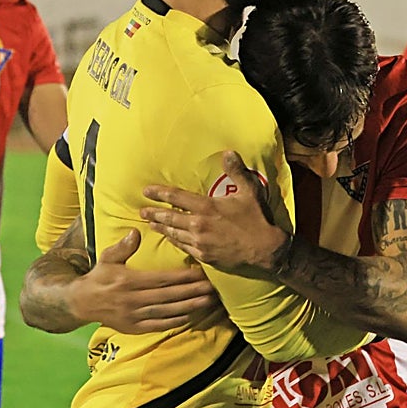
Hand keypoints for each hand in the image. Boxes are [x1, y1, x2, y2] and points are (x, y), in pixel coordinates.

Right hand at [70, 229, 218, 333]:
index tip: (200, 273)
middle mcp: (133, 300)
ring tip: (209, 302)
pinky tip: (191, 316)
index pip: (162, 279)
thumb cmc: (99, 277)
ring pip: (167, 312)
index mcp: (129, 281)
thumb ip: (122, 247)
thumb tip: (135, 232)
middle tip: (213, 288)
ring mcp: (134, 316)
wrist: (81, 303)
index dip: (183, 277)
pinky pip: (159, 325)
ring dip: (190, 307)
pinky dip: (176, 321)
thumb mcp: (107, 258)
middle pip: (169, 296)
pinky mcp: (134, 328)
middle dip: (193, 292)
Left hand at [141, 151, 284, 275]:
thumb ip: (236, 171)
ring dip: (161, 227)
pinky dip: (174, 241)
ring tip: (151, 223)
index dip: (159, 193)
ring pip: (174, 233)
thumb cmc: (256, 218)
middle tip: (142, 210)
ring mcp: (200, 242)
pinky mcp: (204, 255)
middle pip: (170, 218)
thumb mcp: (250, 191)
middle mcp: (199, 225)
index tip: (146, 191)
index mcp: (207, 207)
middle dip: (154, 212)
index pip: (177, 197)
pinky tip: (169, 238)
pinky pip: (183, 247)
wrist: (264, 249)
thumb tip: (228, 152)